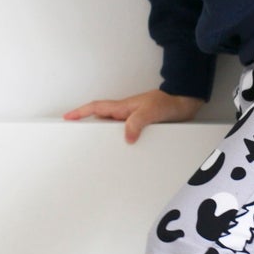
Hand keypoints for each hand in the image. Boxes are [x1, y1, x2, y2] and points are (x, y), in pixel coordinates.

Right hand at [63, 87, 204, 143]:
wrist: (185, 101)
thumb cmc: (168, 102)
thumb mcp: (151, 111)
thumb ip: (137, 122)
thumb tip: (127, 137)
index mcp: (123, 107)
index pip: (96, 108)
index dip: (80, 112)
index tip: (67, 117)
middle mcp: (125, 113)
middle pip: (101, 119)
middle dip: (87, 126)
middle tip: (75, 138)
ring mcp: (133, 119)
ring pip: (113, 128)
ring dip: (104, 136)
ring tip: (96, 151)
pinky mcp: (143, 126)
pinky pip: (126, 133)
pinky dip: (120, 140)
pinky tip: (122, 151)